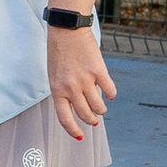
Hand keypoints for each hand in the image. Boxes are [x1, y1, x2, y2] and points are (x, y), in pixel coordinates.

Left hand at [46, 19, 115, 139]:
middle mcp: (71, 88)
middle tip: (94, 119)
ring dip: (101, 110)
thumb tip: (80, 107)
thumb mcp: (55, 75)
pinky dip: (111, 94)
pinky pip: (109, 91)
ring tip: (101, 107)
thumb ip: (64, 91)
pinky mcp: (99, 70)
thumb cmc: (59, 52)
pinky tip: (109, 93)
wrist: (67, 29)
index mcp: (57, 90)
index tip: (80, 136)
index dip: (73, 131)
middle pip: (85, 114)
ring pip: (99, 107)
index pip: (65, 119)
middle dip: (91, 120)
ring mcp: (86, 80)